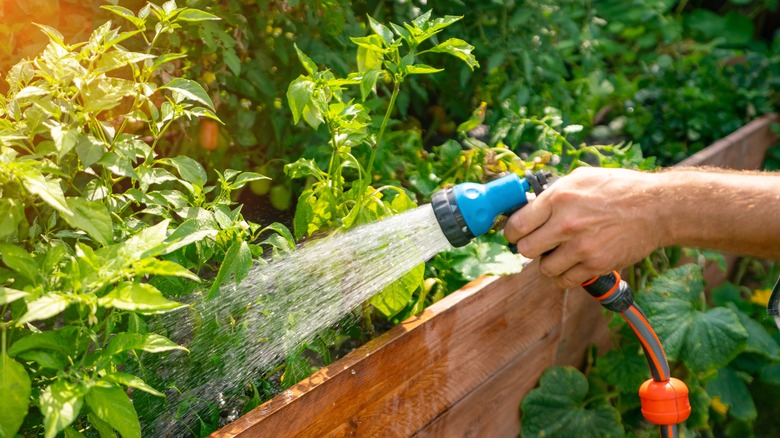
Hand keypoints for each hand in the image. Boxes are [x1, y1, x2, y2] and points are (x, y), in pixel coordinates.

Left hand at [504, 167, 664, 288]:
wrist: (655, 208)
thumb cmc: (618, 189)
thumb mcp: (580, 178)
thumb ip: (552, 193)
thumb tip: (527, 204)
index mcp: (558, 198)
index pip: (516, 225)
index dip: (512, 232)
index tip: (516, 234)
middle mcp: (566, 224)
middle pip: (525, 250)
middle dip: (528, 247)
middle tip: (538, 243)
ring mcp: (581, 247)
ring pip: (543, 268)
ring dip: (548, 263)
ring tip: (560, 252)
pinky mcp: (595, 265)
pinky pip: (565, 281)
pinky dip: (565, 275)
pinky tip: (572, 263)